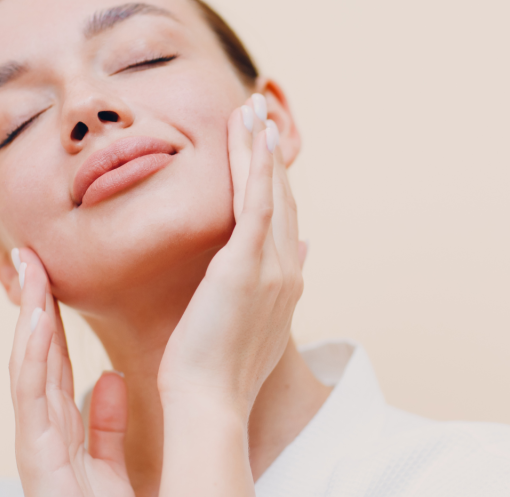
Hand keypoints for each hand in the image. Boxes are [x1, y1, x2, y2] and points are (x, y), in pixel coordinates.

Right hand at [8, 248, 134, 496]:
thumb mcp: (112, 468)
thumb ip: (106, 425)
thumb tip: (107, 377)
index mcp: (61, 439)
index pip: (52, 367)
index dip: (48, 321)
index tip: (49, 276)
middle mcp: (43, 442)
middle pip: (35, 362)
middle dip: (31, 309)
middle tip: (29, 258)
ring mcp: (36, 454)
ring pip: (28, 374)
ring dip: (27, 322)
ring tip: (29, 275)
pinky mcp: (37, 466)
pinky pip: (33, 405)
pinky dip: (31, 361)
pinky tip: (35, 323)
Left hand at [157, 95, 305, 495]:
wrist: (208, 403)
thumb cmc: (213, 373)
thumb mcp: (251, 324)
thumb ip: (271, 286)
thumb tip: (301, 250)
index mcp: (285, 283)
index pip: (281, 218)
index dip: (274, 179)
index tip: (264, 146)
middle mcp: (288, 269)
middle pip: (280, 196)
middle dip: (269, 152)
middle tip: (260, 110)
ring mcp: (272, 266)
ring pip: (269, 191)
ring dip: (261, 145)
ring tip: (253, 107)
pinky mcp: (247, 265)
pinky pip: (256, 203)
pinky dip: (257, 165)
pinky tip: (254, 133)